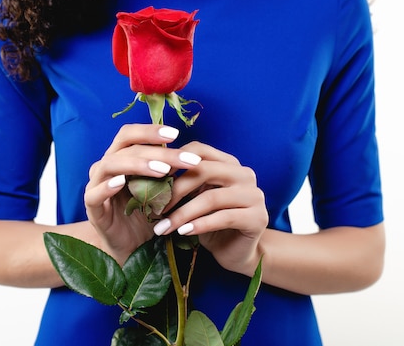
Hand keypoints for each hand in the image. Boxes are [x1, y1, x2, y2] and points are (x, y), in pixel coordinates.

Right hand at [84, 124, 202, 264]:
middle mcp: (106, 166)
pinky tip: (121, 183)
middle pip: (127, 148)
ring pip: (110, 164)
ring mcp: (95, 185)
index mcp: (121, 157)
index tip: (176, 134)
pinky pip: (95, 193)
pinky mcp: (91, 208)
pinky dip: (107, 186)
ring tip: (162, 170)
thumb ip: (169, 173)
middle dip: (158, 151)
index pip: (131, 135)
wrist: (130, 248)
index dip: (150, 131)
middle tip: (184, 159)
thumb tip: (193, 156)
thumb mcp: (161, 191)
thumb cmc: (146, 215)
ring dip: (137, 164)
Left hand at [153, 142, 268, 276]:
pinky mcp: (257, 218)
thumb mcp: (193, 198)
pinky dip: (199, 225)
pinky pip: (223, 218)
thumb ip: (182, 184)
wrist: (235, 252)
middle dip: (175, 189)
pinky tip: (183, 232)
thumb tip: (145, 176)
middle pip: (204, 171)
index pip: (199, 150)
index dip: (173, 160)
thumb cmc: (209, 222)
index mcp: (228, 163)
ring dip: (182, 213)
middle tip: (153, 207)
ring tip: (163, 227)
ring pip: (211, 197)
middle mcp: (244, 174)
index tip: (151, 177)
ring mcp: (254, 195)